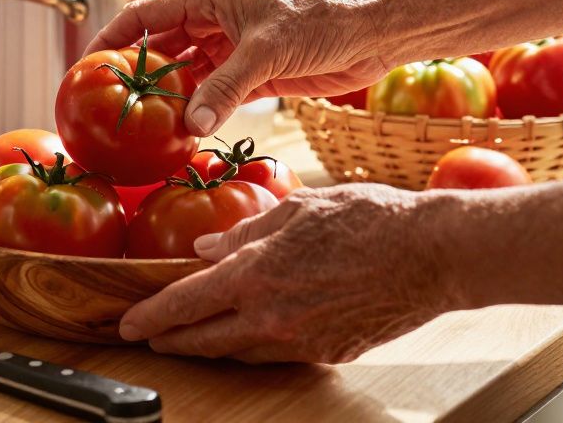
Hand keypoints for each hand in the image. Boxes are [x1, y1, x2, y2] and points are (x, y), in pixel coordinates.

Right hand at [86, 0, 389, 135]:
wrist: (370, 35)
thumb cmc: (323, 22)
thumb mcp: (266, 52)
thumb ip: (225, 87)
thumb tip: (190, 123)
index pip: (144, 16)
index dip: (111, 39)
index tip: (85, 65)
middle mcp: (212, 21)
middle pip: (157, 48)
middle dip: (133, 75)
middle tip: (106, 106)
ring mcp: (228, 49)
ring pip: (182, 75)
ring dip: (165, 99)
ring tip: (138, 127)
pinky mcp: (248, 75)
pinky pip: (209, 95)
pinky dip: (195, 113)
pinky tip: (180, 134)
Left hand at [117, 183, 460, 363]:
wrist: (434, 255)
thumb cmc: (370, 219)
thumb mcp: (298, 208)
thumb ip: (244, 231)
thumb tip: (205, 246)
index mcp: (257, 274)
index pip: (185, 304)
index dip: (151, 317)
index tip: (128, 323)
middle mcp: (272, 317)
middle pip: (203, 340)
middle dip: (170, 340)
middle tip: (148, 336)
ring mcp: (301, 341)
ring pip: (238, 351)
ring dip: (209, 345)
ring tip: (190, 336)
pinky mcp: (328, 353)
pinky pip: (276, 353)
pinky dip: (253, 344)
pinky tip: (247, 331)